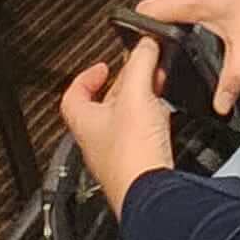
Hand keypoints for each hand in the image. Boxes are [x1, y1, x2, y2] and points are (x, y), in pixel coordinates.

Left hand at [60, 37, 174, 209]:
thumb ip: (140, 63)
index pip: (73, 96)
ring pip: (124, 121)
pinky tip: (165, 119)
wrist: (151, 194)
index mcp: (85, 123)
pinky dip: (152, 123)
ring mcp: (116, 157)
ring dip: (139, 102)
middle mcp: (97, 142)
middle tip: (138, 71)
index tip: (101, 66)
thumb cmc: (131, 155)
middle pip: (103, 106)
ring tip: (155, 88)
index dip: (85, 77)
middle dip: (122, 85)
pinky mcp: (137, 168)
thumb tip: (146, 44)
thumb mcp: (136, 94)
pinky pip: (141, 139)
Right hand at [137, 0, 239, 114]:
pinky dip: (184, 9)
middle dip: (158, 32)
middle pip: (154, 10)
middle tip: (167, 53)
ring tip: (183, 40)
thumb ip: (233, 77)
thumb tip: (221, 105)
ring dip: (172, 20)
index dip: (140, 32)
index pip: (144, 11)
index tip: (148, 52)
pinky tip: (198, 24)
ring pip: (168, 3)